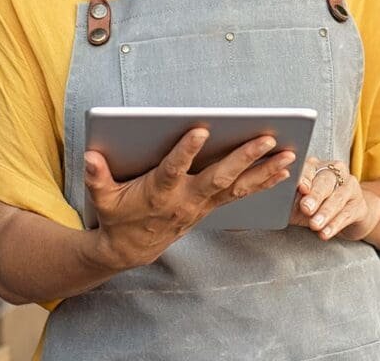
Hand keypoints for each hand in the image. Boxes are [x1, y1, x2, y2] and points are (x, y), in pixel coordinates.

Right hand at [84, 129, 294, 270]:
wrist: (131, 250)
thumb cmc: (117, 216)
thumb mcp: (102, 198)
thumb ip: (97, 177)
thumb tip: (90, 156)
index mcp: (159, 193)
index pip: (173, 169)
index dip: (185, 152)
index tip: (200, 130)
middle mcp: (187, 199)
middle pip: (219, 177)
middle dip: (244, 157)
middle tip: (267, 138)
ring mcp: (203, 204)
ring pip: (238, 186)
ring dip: (265, 170)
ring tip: (289, 154)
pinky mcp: (211, 206)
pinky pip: (242, 193)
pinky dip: (263, 181)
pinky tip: (283, 170)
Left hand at [289, 157, 379, 241]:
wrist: (347, 215)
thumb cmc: (316, 206)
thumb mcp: (300, 201)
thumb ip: (291, 199)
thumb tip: (276, 202)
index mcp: (317, 166)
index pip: (310, 168)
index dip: (305, 177)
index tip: (300, 188)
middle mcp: (336, 172)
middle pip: (325, 181)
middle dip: (315, 196)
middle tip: (306, 208)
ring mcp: (350, 187)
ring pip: (338, 197)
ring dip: (325, 212)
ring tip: (315, 225)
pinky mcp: (360, 205)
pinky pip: (347, 214)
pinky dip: (335, 224)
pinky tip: (325, 233)